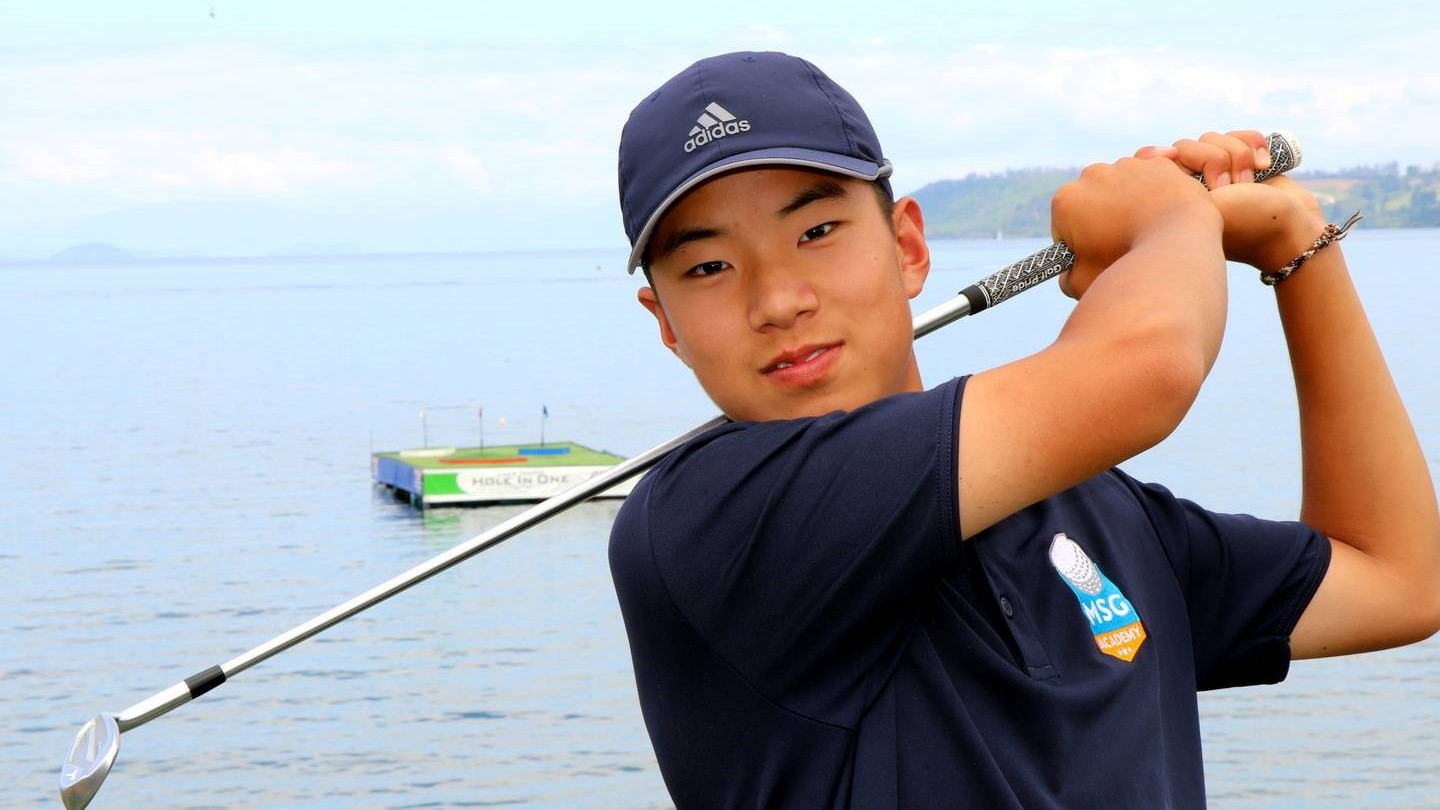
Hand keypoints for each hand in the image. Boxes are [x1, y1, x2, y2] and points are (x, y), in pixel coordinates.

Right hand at [1051, 152, 1219, 299]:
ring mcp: (1128, 165)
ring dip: (1129, 204)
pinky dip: (1156, 193)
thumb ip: (1067, 275)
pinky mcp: (1160, 164)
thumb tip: (1069, 271)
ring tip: (1146, 233)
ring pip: (1123, 187)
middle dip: (1103, 220)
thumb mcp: (1082, 283)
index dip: (1079, 245)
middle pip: (1093, 201)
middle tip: (1123, 246)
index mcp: (1066, 201)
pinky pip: (1153, 178)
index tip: (1097, 258)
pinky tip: (1162, 214)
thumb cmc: (1126, 268)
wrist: (1178, 252)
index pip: (1065, 225)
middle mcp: (1092, 175)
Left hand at [1145, 130, 1326, 271]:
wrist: (1290, 228)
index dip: (1165, 156)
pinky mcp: (1245, 164)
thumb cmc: (1244, 222)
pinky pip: (1241, 136)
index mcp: (1174, 199)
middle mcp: (1193, 185)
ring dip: (1238, 155)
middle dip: (1212, 158)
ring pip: (1215, 139)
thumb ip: (1174, 184)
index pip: (1155, 161)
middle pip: (1187, 145)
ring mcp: (1219, 174)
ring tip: (1249, 181)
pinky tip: (1264, 166)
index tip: (1172, 159)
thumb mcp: (1201, 205)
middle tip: (1225, 187)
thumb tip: (1145, 159)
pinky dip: (1254, 144)